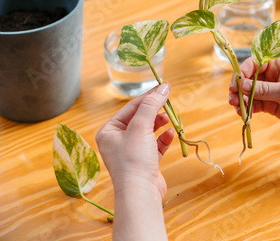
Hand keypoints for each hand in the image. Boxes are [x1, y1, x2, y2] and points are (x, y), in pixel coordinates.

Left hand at [96, 83, 174, 199]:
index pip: (130, 108)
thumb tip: (164, 86)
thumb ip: (152, 104)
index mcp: (109, 131)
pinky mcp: (144, 162)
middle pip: (140, 118)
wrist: (140, 193)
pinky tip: (170, 135)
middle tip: (169, 104)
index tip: (164, 89)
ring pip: (148, 131)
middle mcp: (117, 141)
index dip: (148, 97)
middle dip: (155, 112)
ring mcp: (131, 152)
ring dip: (160, 124)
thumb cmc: (133, 160)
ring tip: (170, 119)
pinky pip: (155, 145)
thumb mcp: (141, 126)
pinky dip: (163, 139)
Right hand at [229, 54, 279, 127]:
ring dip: (241, 100)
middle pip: (247, 78)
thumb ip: (263, 89)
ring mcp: (270, 89)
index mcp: (277, 62)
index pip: (253, 63)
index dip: (242, 73)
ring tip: (238, 109)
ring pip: (249, 93)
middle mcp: (271, 73)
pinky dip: (248, 109)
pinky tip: (245, 115)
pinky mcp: (270, 103)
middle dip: (239, 88)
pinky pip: (254, 104)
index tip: (236, 84)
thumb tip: (242, 86)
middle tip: (233, 98)